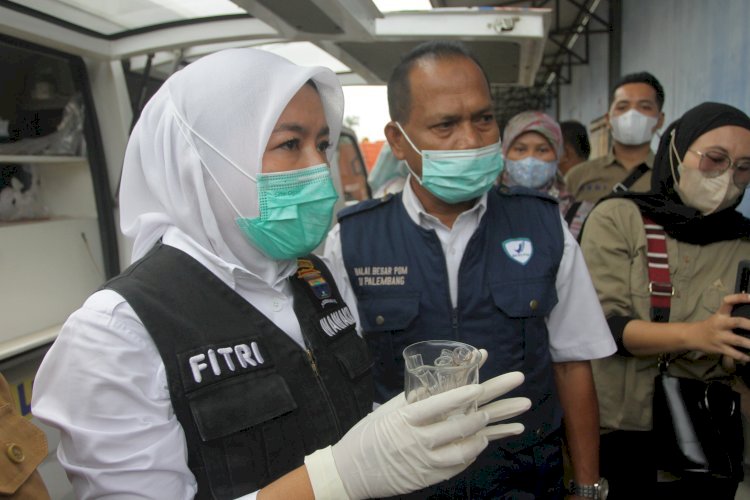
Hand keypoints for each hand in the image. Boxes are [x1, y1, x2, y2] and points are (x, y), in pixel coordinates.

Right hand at [321, 371, 528, 499]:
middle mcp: (416, 441)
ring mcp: (424, 462)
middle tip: (514, 401)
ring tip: (502, 422)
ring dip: (485, 434)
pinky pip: (457, 466)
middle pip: (460, 425)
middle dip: (491, 411)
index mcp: (404, 419)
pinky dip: (472, 453)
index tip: (481, 385)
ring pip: (464, 449)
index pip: (438, 404)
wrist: (350, 471)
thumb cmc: (367, 436)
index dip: (461, 395)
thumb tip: (435, 383)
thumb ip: (412, 399)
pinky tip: (482, 443)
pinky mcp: (427, 478)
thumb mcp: (386, 412)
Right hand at [692, 293, 749, 362]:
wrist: (692, 336)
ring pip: (737, 340)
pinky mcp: (720, 348)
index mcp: (720, 314)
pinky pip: (734, 353)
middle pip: (737, 322)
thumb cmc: (710, 325)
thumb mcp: (718, 317)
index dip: (740, 298)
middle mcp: (720, 324)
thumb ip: (732, 315)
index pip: (728, 302)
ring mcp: (720, 337)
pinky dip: (743, 357)